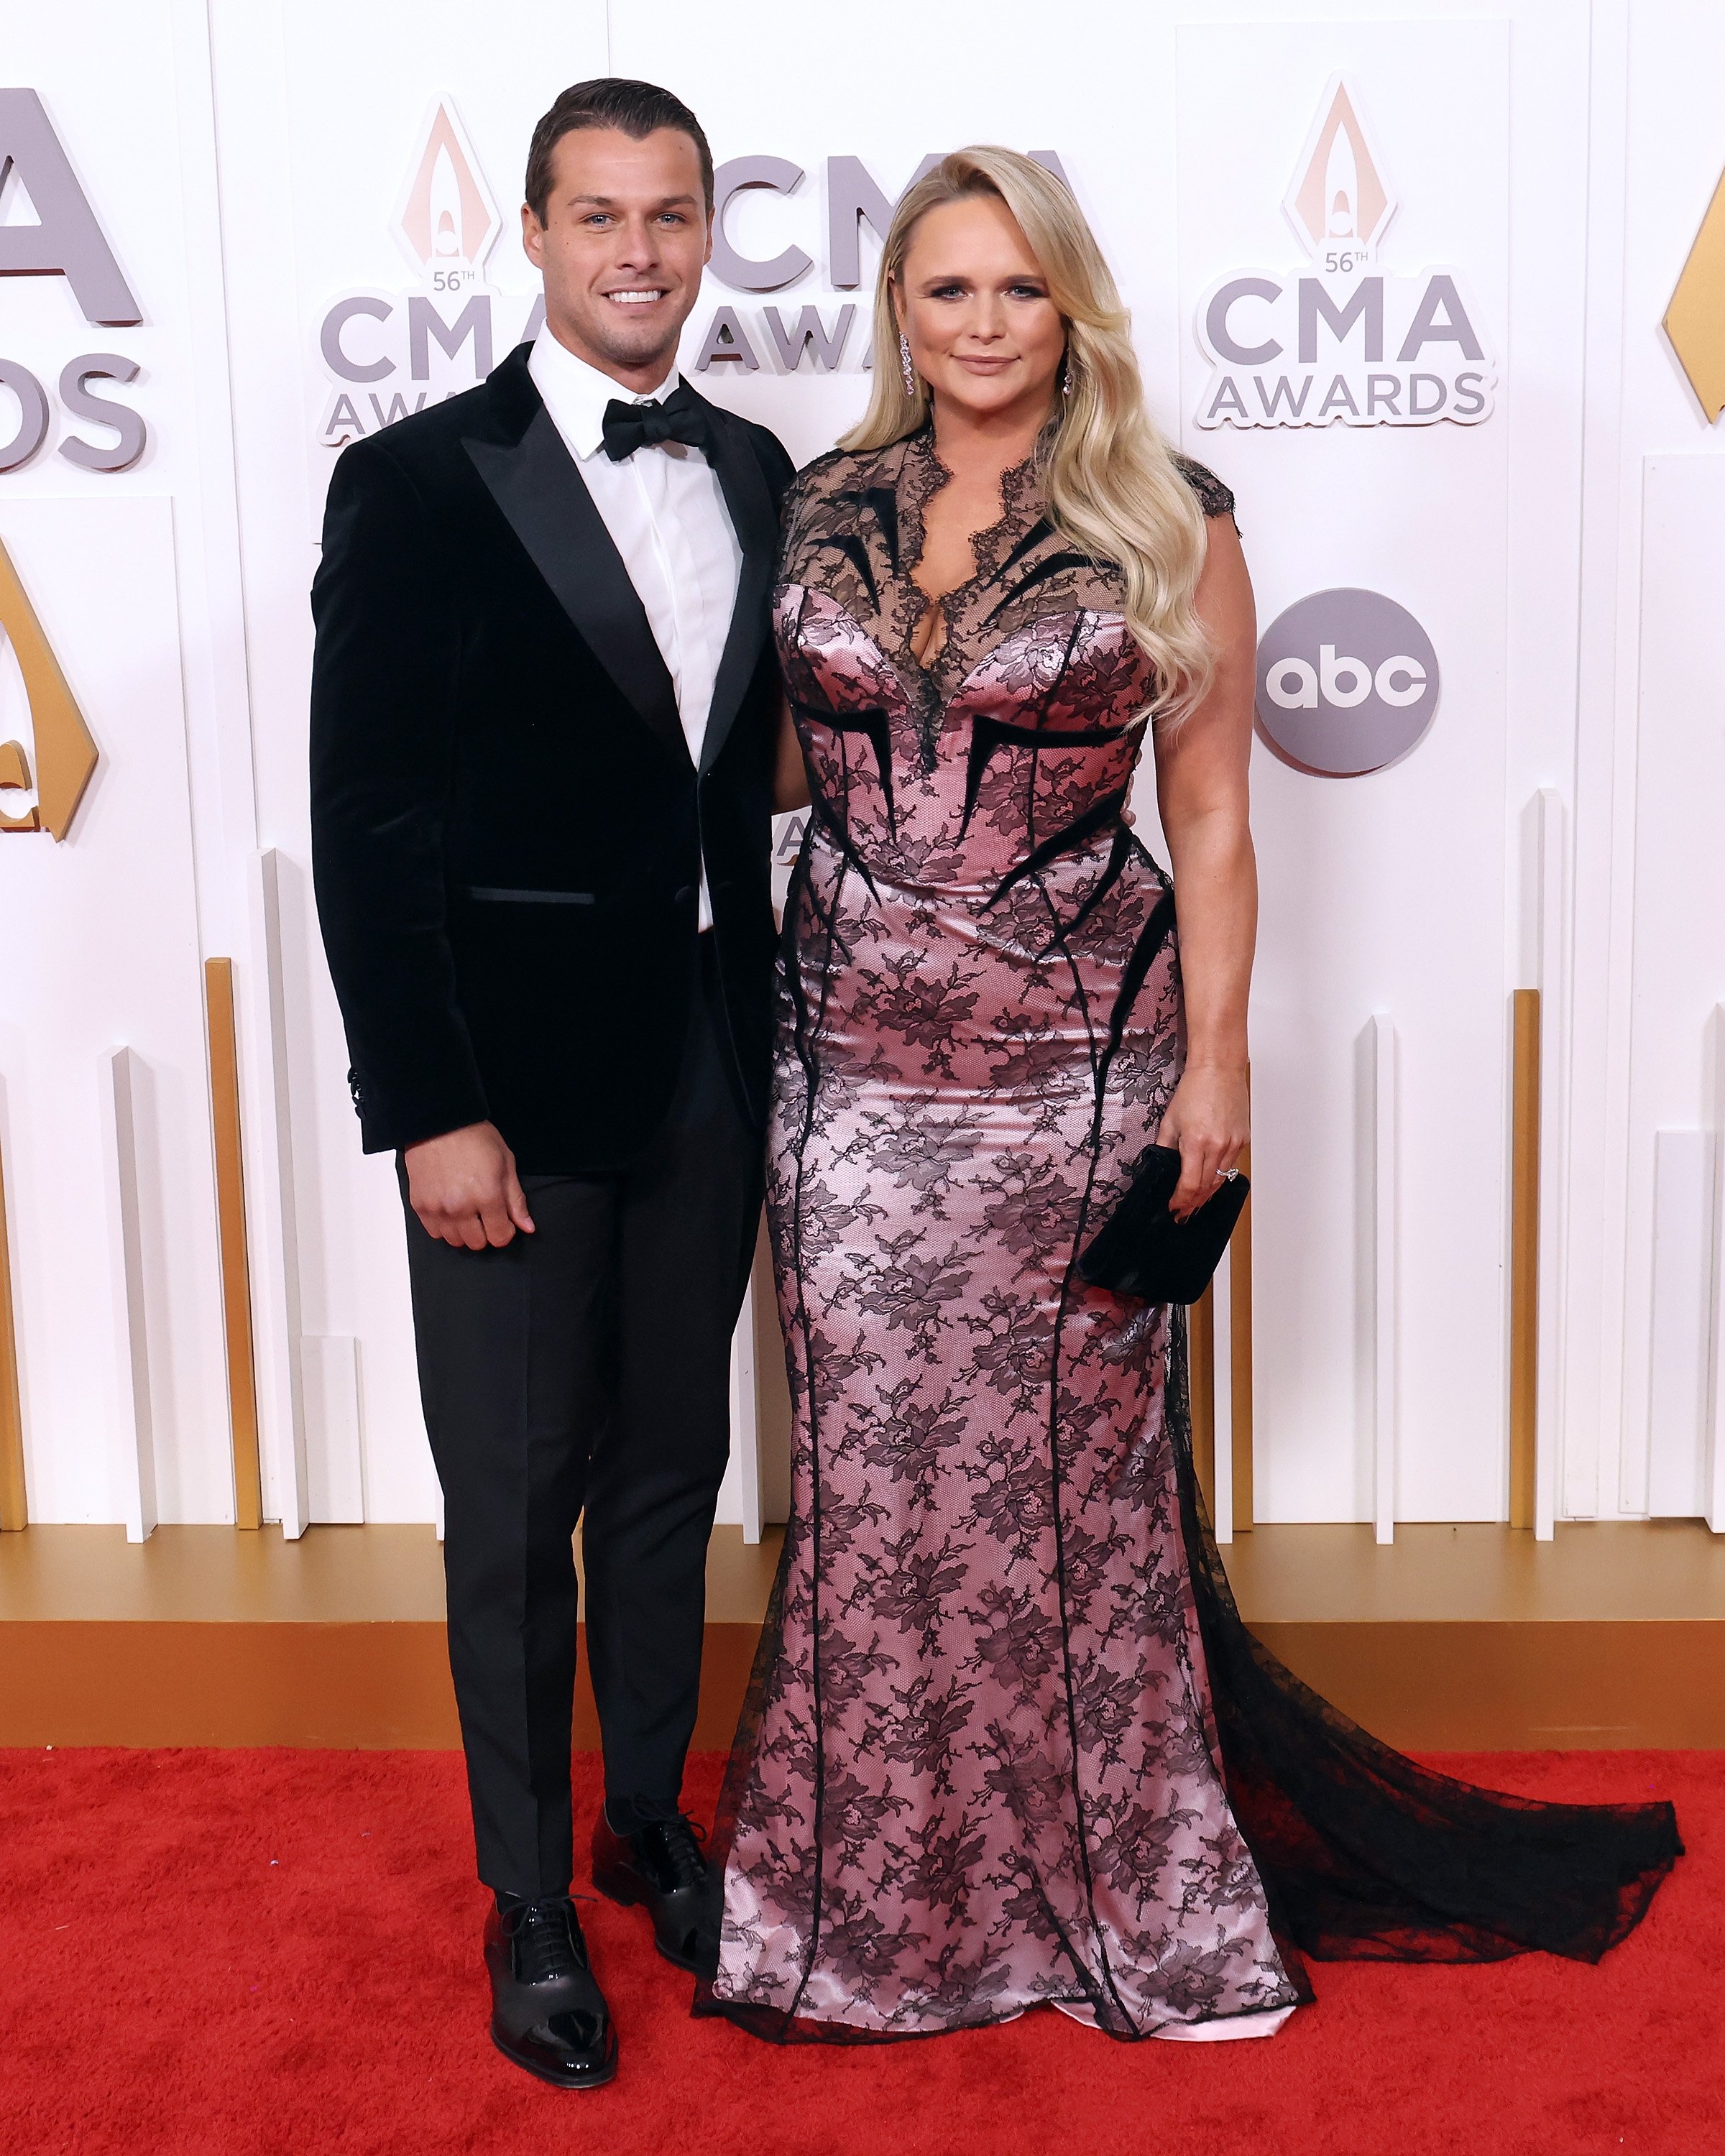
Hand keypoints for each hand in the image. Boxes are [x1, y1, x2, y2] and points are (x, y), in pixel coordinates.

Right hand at [403, 1121, 534, 1249]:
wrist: (438, 1122)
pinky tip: (450, 1209)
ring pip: (455, 1241)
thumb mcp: (506, 1163)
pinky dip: (444, 1226)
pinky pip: (435, 1232)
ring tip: (467, 1211)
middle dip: (486, 1232)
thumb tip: (527, 1227)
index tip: (503, 1221)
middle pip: (477, 1244)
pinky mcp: (420, 1205)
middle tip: (485, 1213)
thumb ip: (516, 1199)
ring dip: (464, 1231)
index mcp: (487, 1196)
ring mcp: (438, 1208)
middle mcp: (461, 1207)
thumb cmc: (473, 1137)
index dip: (505, 1230)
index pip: (500, 1237)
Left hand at [1156, 1065, 1247, 1222]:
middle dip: (1193, 1203)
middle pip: (1206, 1188)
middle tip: (1183, 1213)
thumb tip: (1163, 1169)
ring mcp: (1233, 1145)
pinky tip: (1211, 1183)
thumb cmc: (1195, 1090)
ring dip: (1207, 1195)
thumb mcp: (1170, 1121)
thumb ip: (1165, 1148)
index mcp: (1196, 1142)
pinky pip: (1230, 1167)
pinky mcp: (1242, 1141)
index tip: (1173, 1208)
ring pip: (1220, 1181)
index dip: (1180, 1201)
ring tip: (1195, 1204)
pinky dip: (1219, 1178)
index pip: (1189, 1185)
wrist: (1219, 1071)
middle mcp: (1218, 1146)